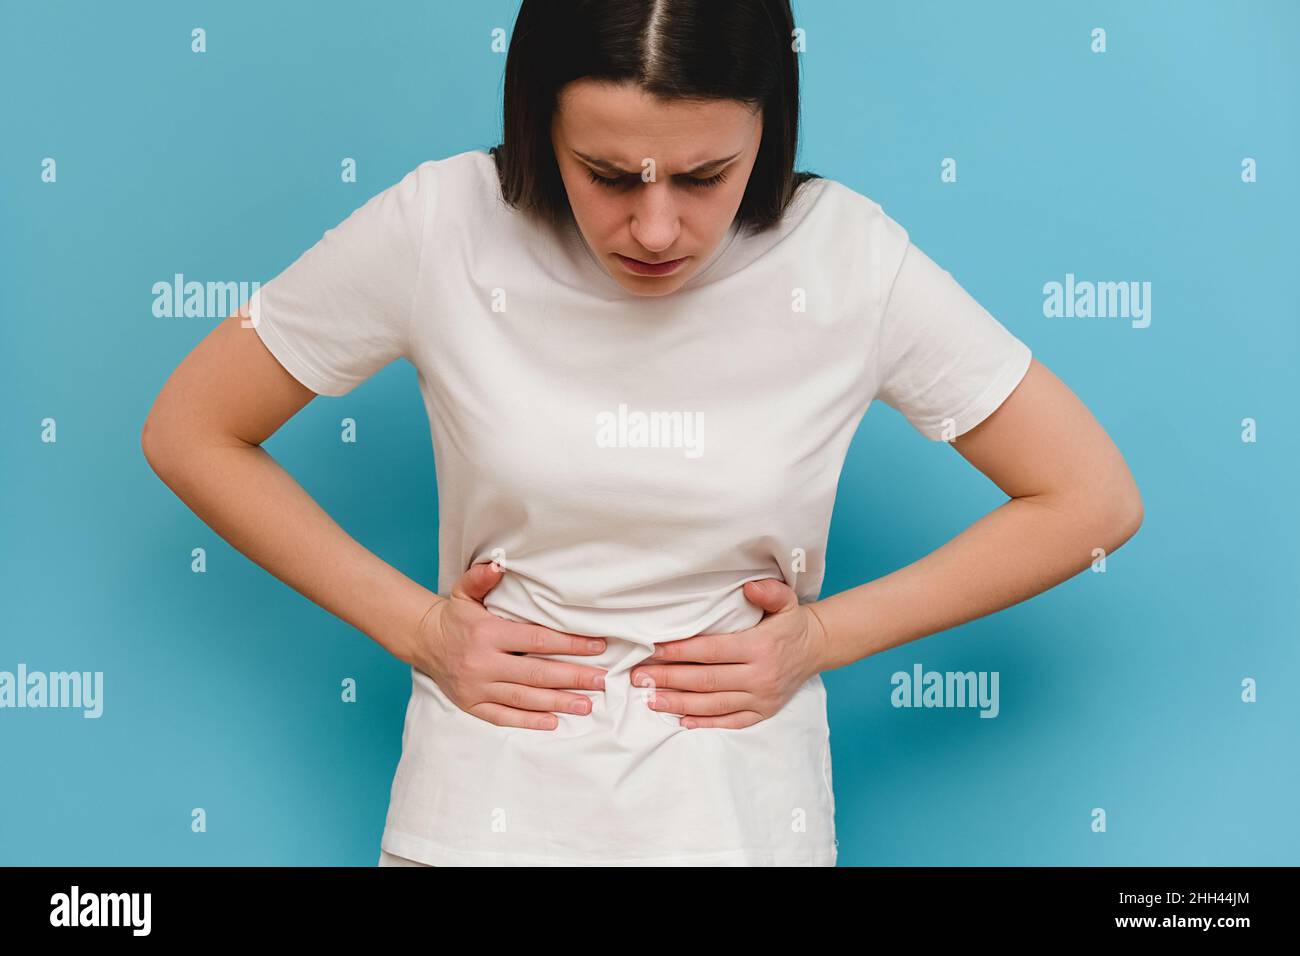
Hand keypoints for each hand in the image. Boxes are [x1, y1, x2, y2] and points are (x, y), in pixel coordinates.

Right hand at [408, 561, 608, 730]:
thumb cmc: (455, 616)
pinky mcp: (472, 705)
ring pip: (524, 698)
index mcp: (487, 634)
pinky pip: (503, 717)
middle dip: (573, 677)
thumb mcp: (465, 591)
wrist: (424, 641)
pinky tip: (553, 722)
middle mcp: (483, 663)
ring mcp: (477, 687)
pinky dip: (529, 722)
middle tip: (601, 680)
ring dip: (558, 703)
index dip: (570, 644)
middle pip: (536, 673)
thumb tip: (499, 565)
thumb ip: (482, 577)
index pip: (537, 640)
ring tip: (586, 704)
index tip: (597, 647)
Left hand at [628, 578, 829, 728]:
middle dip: (669, 679)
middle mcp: (759, 676)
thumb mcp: (786, 601)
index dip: (681, 652)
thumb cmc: (792, 623)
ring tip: (650, 699)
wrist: (817, 648)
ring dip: (679, 704)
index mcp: (759, 648)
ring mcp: (761, 698)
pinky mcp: (763, 712)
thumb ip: (768, 592)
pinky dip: (705, 723)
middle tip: (640, 677)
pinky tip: (681, 721)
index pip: (711, 651)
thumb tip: (749, 587)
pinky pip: (731, 722)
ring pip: (713, 704)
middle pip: (706, 680)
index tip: (654, 650)